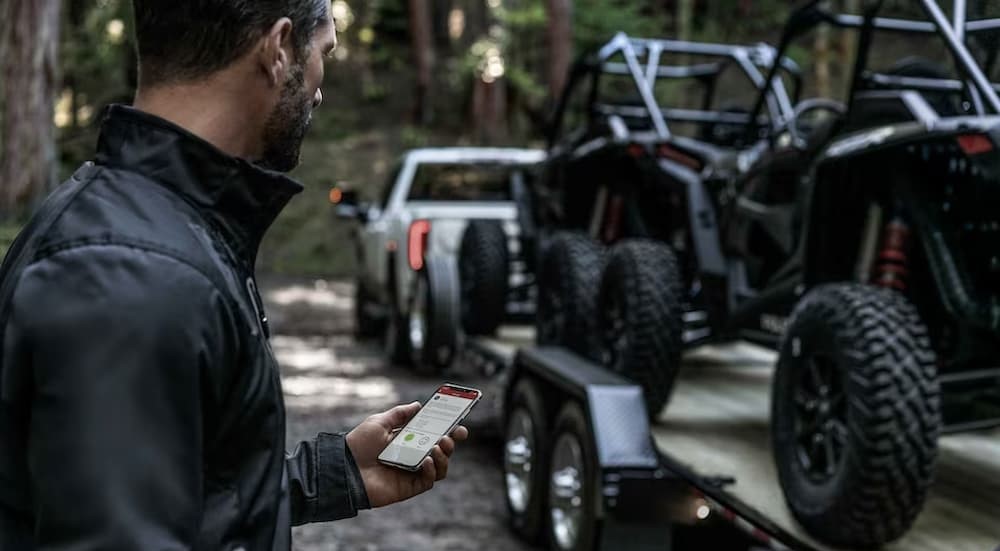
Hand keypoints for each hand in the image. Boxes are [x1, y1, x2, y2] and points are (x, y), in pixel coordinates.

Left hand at [346, 402, 469, 507]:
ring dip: (444, 456)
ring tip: (438, 446)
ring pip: (440, 467)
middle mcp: (413, 457)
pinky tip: (426, 461)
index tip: (458, 423)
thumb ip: (399, 414)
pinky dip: (432, 470)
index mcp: (407, 441)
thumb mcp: (379, 422)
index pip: (432, 435)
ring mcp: (412, 473)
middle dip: (451, 442)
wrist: (344, 468)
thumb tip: (418, 405)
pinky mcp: (409, 487)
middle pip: (441, 451)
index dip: (448, 429)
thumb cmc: (358, 445)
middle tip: (454, 435)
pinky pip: (429, 481)